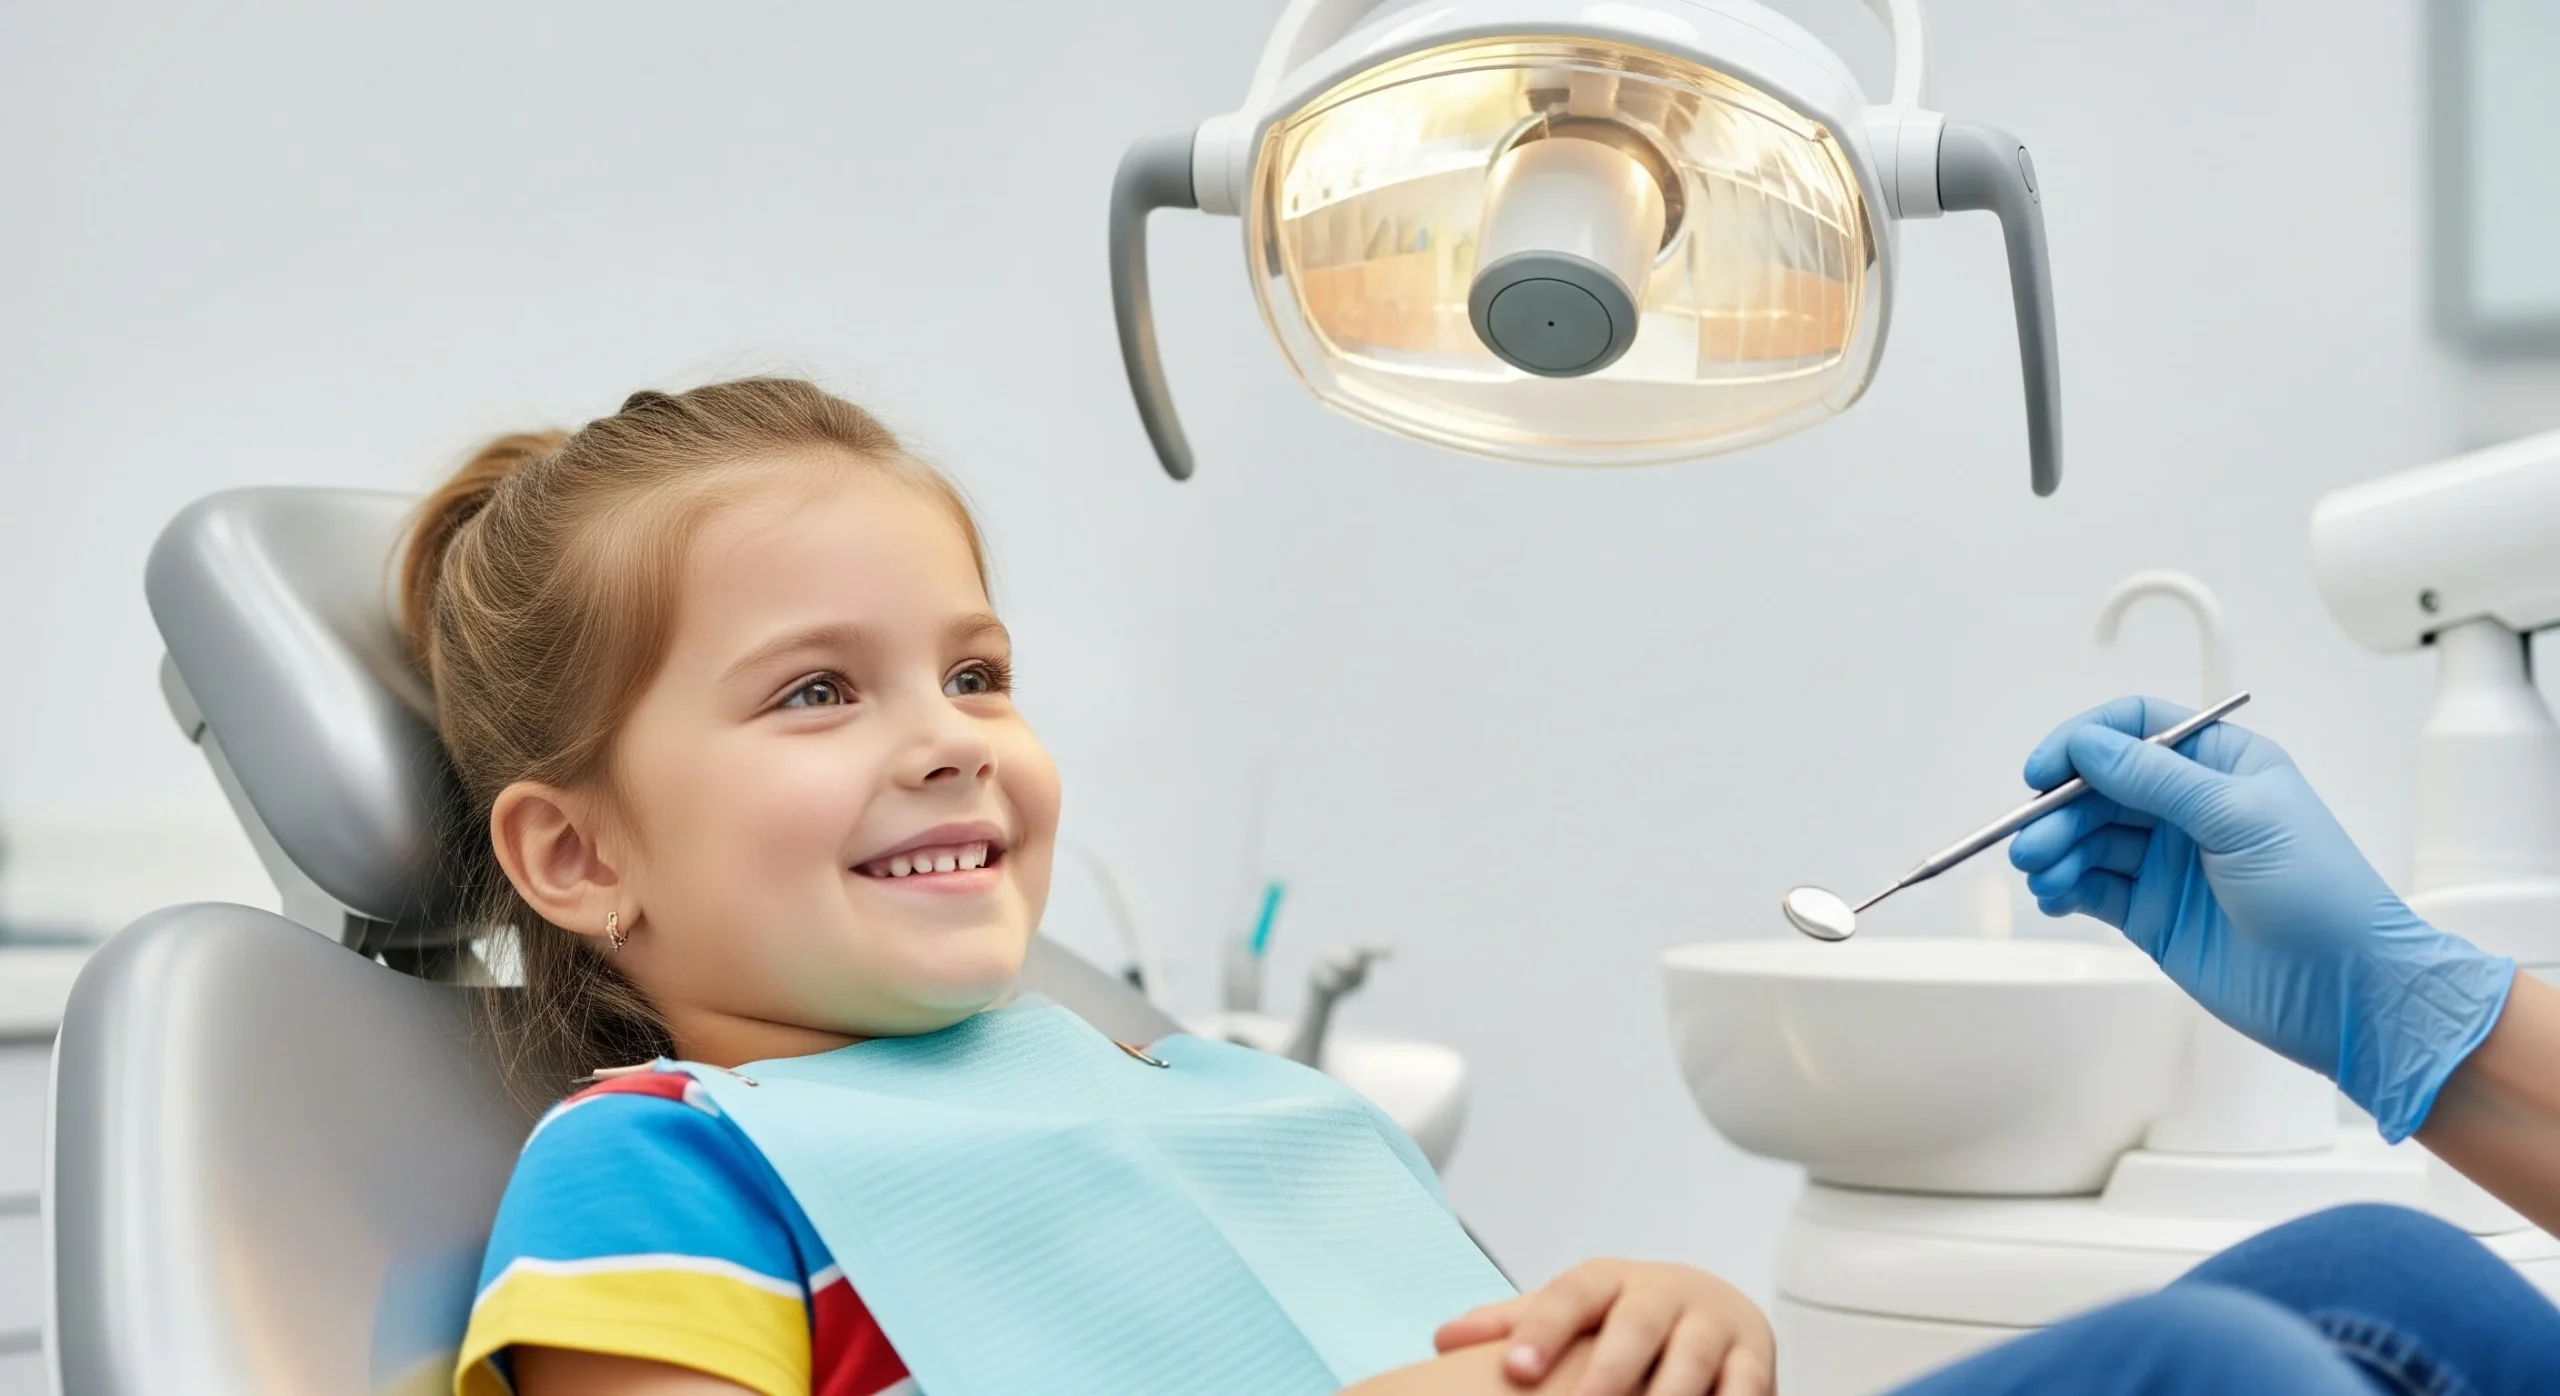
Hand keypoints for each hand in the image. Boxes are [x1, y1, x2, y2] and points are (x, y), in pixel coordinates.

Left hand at [1433, 1259, 1771, 1395]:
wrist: (1715, 1309)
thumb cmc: (1626, 1316)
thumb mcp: (1574, 1311)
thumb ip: (1516, 1324)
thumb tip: (1444, 1338)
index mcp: (1610, 1279)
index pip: (1571, 1295)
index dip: (1541, 1330)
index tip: (1514, 1371)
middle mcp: (1663, 1294)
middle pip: (1636, 1326)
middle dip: (1610, 1369)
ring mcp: (1712, 1325)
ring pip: (1692, 1359)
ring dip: (1670, 1395)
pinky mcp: (1752, 1360)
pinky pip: (1746, 1387)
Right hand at [2008, 695, 2515, 1140]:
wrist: (2344, 990)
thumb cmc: (2320, 894)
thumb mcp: (2240, 817)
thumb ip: (2157, 779)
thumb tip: (2088, 744)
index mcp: (2221, 765)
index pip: (2136, 729)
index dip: (2083, 742)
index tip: (2043, 771)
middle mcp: (2190, 807)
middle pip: (2099, 787)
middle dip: (2058, 810)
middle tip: (2032, 841)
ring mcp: (2167, 862)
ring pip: (2088, 838)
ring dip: (2055, 851)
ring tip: (2041, 874)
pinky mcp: (2150, 912)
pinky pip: (2090, 887)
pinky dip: (2063, 888)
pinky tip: (2053, 896)